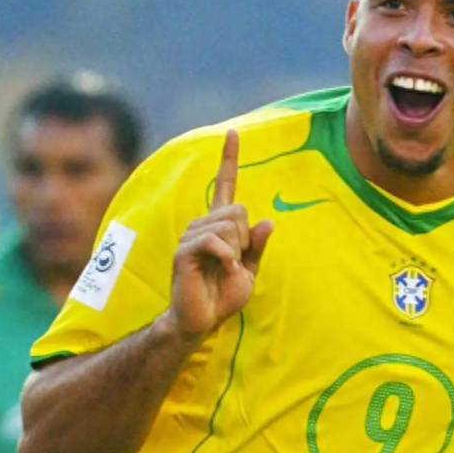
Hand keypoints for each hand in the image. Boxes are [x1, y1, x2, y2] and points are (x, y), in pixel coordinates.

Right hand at [166, 130, 273, 340]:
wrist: (201, 320)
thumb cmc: (222, 295)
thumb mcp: (250, 270)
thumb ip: (257, 246)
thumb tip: (268, 221)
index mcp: (218, 225)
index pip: (224, 185)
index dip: (228, 158)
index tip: (232, 132)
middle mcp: (202, 224)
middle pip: (239, 210)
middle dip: (245, 240)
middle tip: (233, 263)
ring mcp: (191, 235)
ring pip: (230, 226)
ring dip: (236, 252)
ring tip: (224, 270)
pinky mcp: (185, 250)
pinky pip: (215, 241)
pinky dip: (226, 258)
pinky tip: (222, 270)